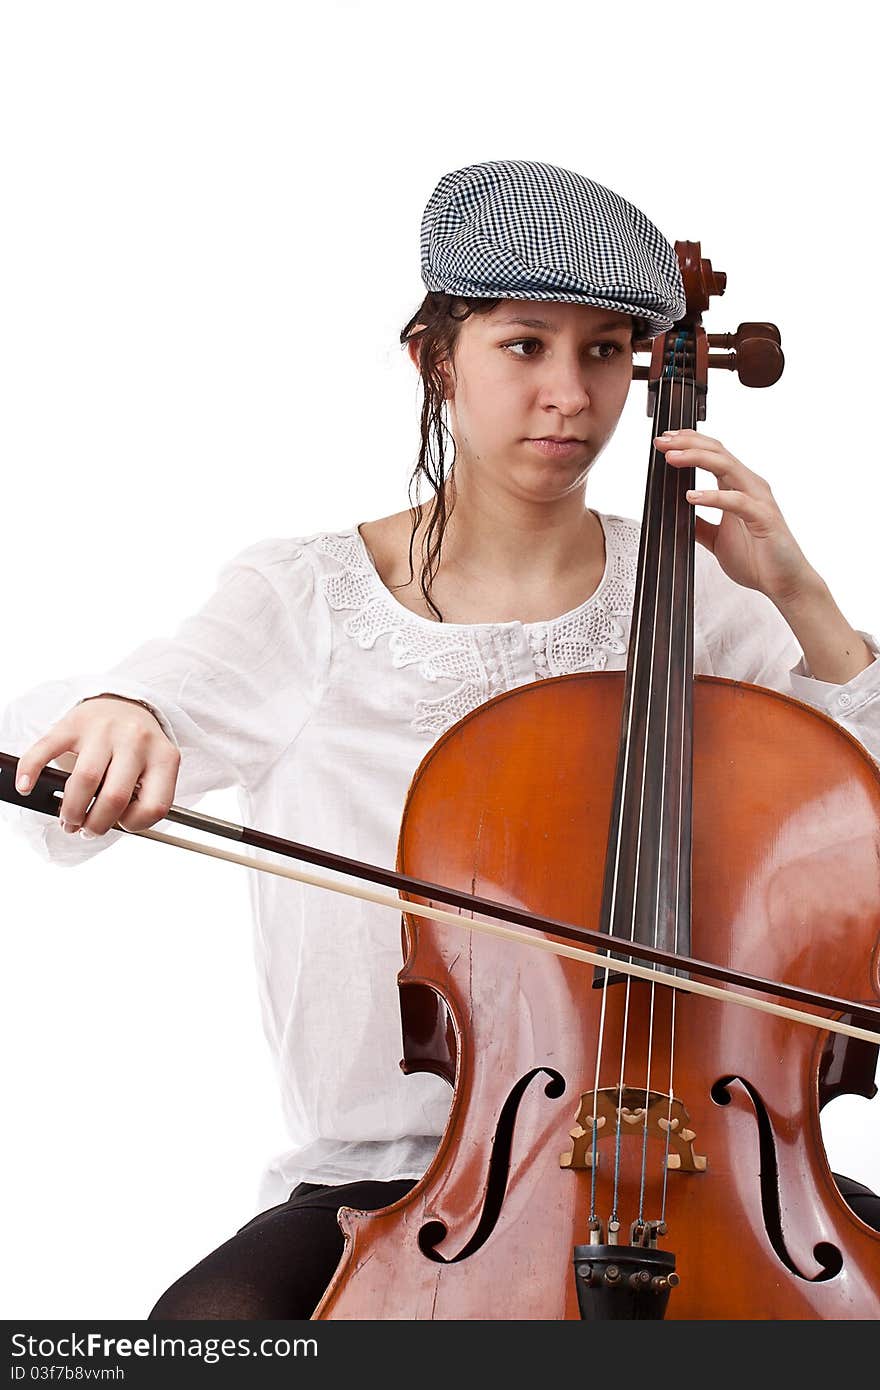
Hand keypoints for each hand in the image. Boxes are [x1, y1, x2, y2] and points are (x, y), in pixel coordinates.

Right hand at [15, 695, 179, 837]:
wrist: (123, 704)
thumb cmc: (136, 749)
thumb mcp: (154, 770)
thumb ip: (143, 798)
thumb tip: (109, 826)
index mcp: (164, 758)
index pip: (155, 806)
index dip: (135, 824)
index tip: (122, 824)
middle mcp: (138, 740)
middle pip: (115, 797)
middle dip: (96, 825)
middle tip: (87, 829)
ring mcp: (105, 730)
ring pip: (85, 780)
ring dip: (72, 810)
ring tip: (69, 819)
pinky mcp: (75, 723)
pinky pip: (48, 748)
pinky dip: (32, 770)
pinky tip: (27, 785)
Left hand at [654, 429, 819, 604]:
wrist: (784, 583)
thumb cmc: (758, 559)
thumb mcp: (716, 539)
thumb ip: (698, 525)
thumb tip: (674, 516)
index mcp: (738, 488)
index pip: (714, 453)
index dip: (689, 442)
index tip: (664, 440)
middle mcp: (750, 487)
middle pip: (718, 452)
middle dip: (688, 443)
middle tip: (662, 442)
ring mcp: (758, 500)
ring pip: (727, 467)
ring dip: (697, 459)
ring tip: (672, 459)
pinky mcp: (764, 518)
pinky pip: (737, 501)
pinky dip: (713, 496)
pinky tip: (692, 496)